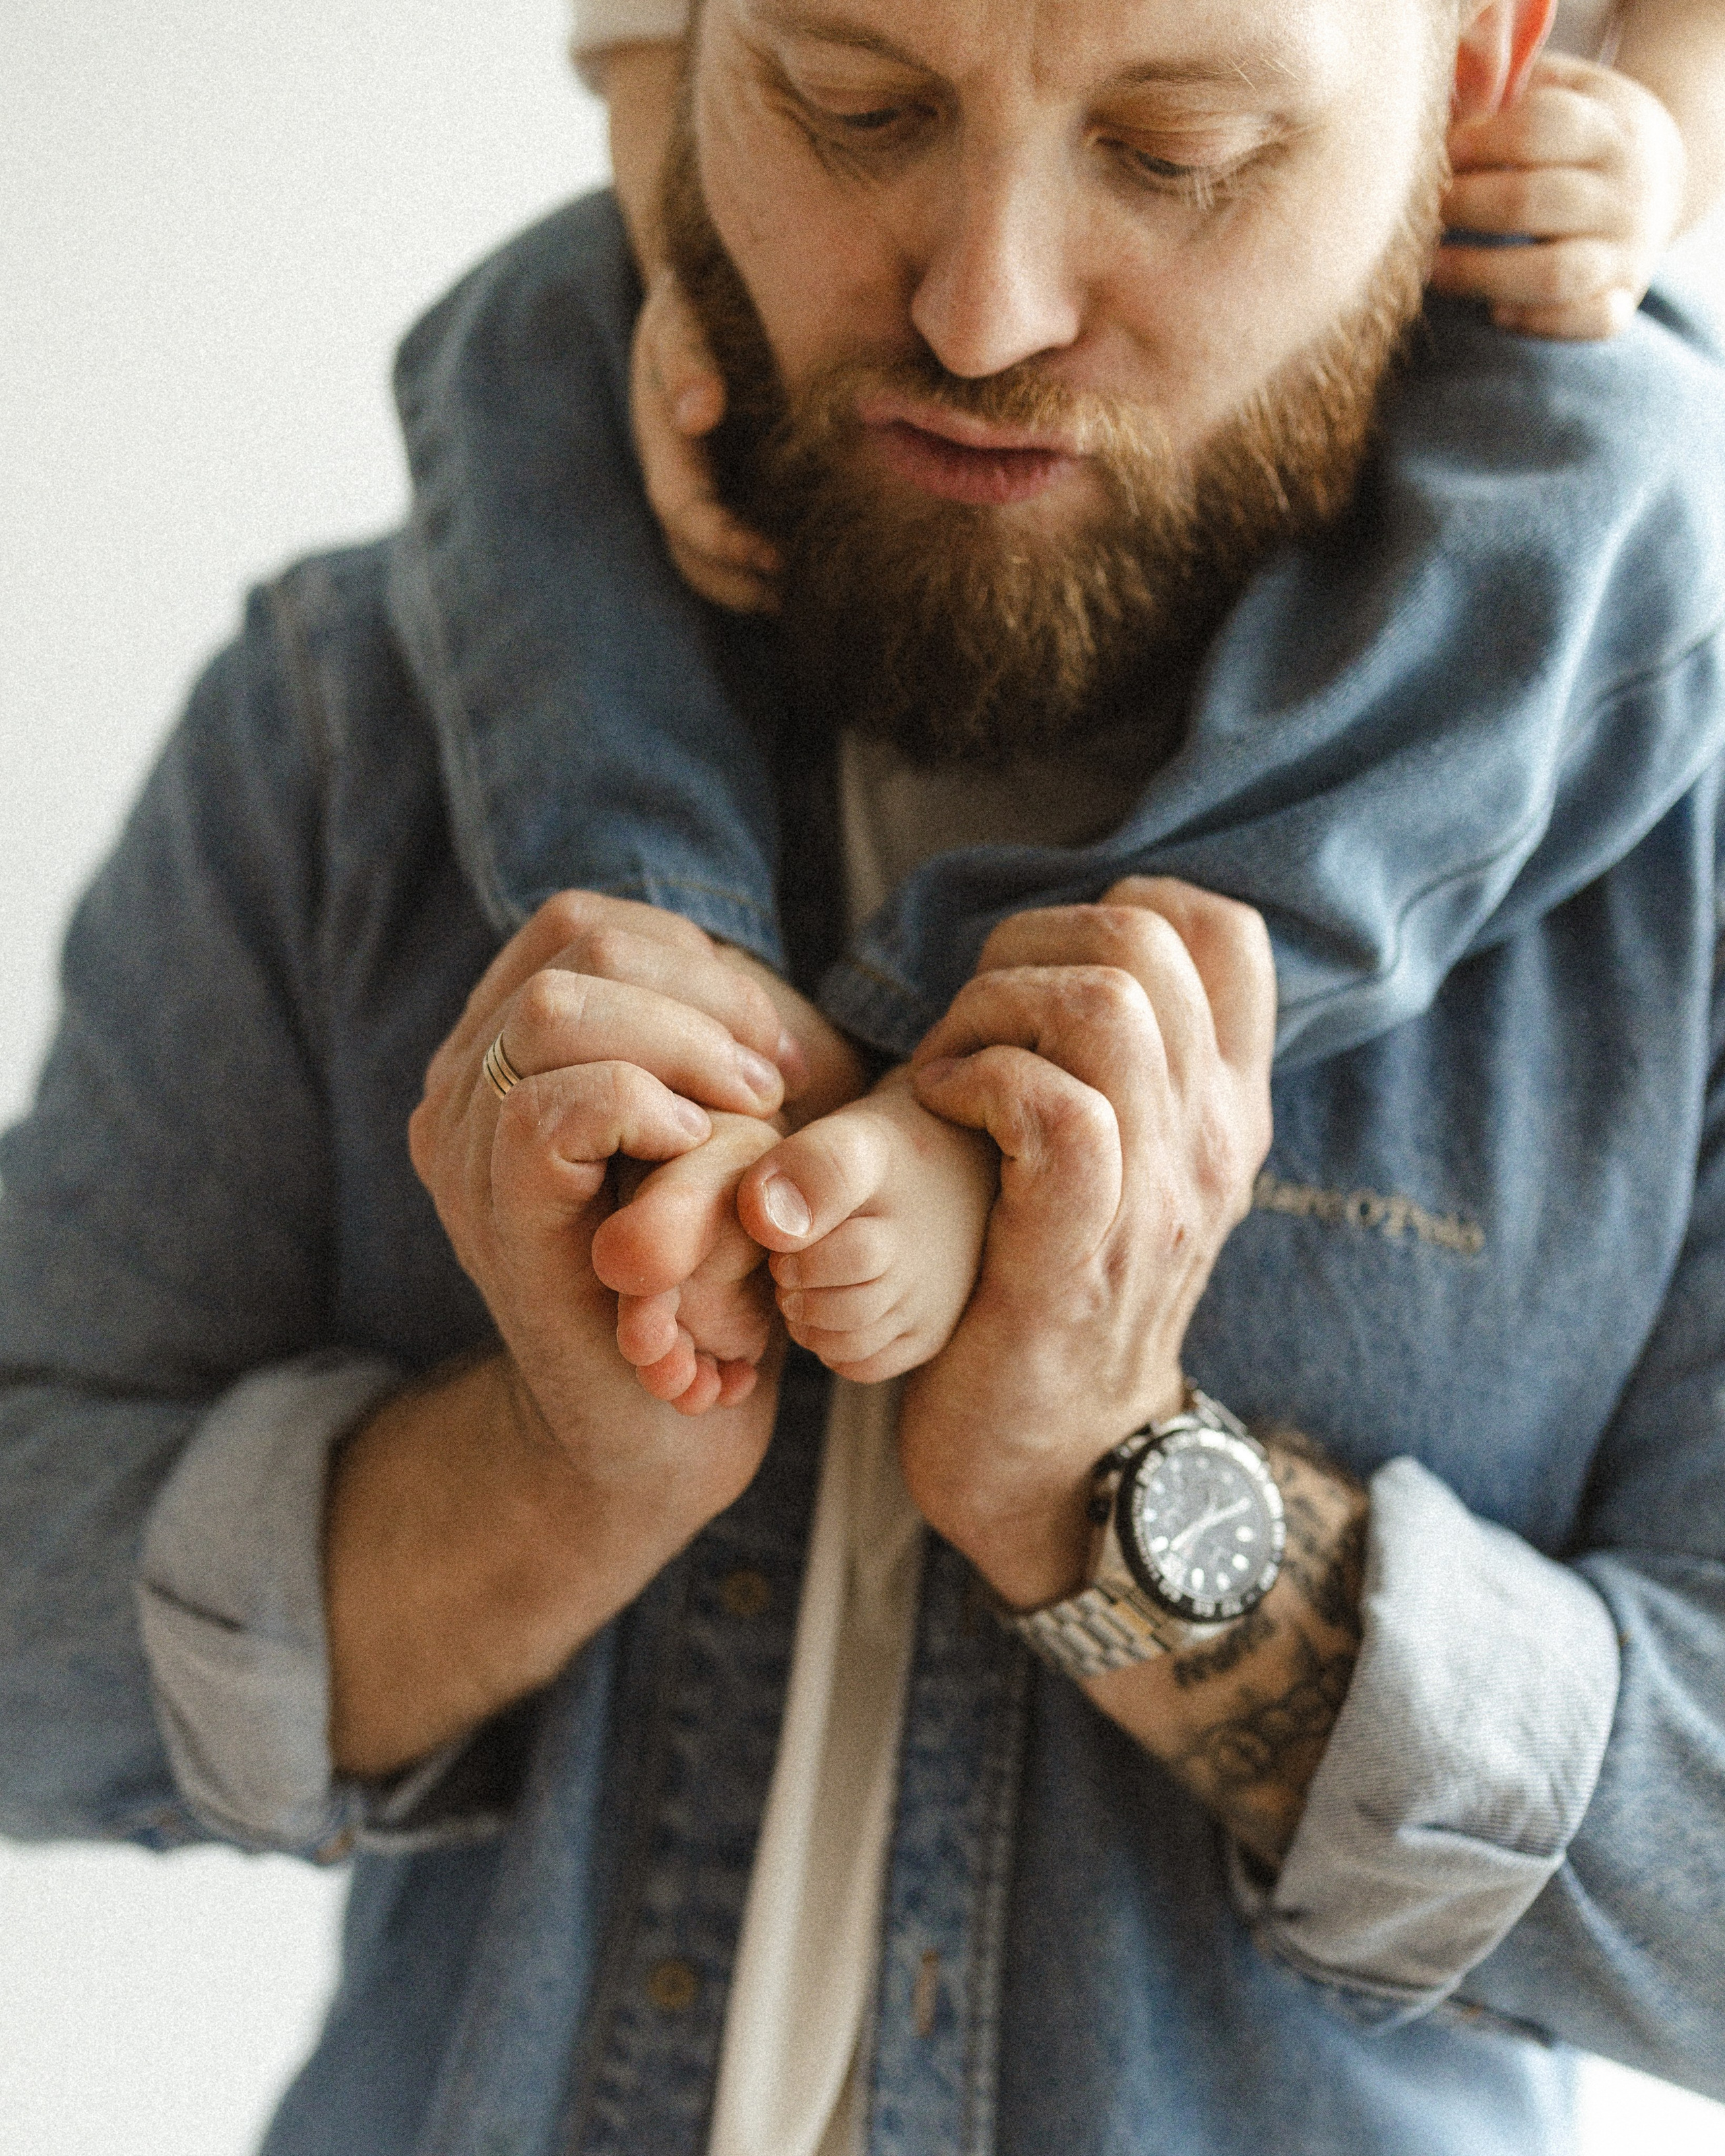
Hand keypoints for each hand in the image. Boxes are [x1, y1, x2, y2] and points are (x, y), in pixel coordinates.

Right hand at [408, 890, 797, 1514]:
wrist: (656, 1435)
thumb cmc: (703, 1270)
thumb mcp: (707, 1129)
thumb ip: (689, 1037)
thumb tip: (721, 962)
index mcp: (498, 1053)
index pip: (578, 926)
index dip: (692, 958)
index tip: (765, 1048)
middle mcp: (457, 1092)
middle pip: (575, 948)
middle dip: (705, 996)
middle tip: (773, 1085)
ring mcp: (463, 1156)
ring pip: (557, 1013)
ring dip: (685, 1049)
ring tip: (746, 1120)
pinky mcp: (497, 1222)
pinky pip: (551, 1110)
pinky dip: (647, 1110)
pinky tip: (700, 1154)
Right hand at [630, 268, 779, 611]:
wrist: (706, 294)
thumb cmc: (696, 301)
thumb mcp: (680, 313)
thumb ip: (685, 357)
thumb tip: (699, 415)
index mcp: (663, 444)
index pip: (683, 513)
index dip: (725, 545)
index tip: (776, 559)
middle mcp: (677, 479)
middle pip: (694, 559)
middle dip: (740, 586)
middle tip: (799, 600)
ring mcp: (703, 492)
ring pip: (711, 567)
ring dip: (752, 593)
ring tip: (807, 603)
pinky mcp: (734, 496)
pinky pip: (740, 552)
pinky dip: (767, 575)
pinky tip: (813, 581)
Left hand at [900, 878, 1274, 1609]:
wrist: (1058, 1464)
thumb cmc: (1041, 1289)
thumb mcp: (1112, 1167)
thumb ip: (1112, 1069)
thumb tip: (1053, 960)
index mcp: (1222, 1103)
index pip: (1219, 928)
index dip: (1112, 909)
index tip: (1038, 978)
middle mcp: (1209, 1136)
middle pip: (1143, 941)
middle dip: (1023, 953)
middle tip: (966, 1030)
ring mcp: (1157, 1194)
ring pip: (1104, 1009)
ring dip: (990, 1015)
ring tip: (946, 1074)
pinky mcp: (1081, 1249)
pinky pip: (1055, 1108)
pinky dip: (979, 1082)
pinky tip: (941, 1114)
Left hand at [1433, 52, 1685, 338]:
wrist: (1655, 182)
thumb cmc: (1574, 138)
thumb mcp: (1555, 93)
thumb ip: (1503, 86)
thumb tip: (1447, 73)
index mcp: (1610, 127)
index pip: (1543, 126)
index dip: (1480, 140)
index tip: (1440, 153)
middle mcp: (1626, 190)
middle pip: (1536, 201)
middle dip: (1465, 208)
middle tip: (1425, 213)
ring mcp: (1628, 250)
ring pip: (1554, 274)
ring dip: (1481, 275)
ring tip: (1434, 269)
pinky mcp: (1622, 299)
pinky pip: (1587, 322)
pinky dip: (1537, 322)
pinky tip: (1495, 309)